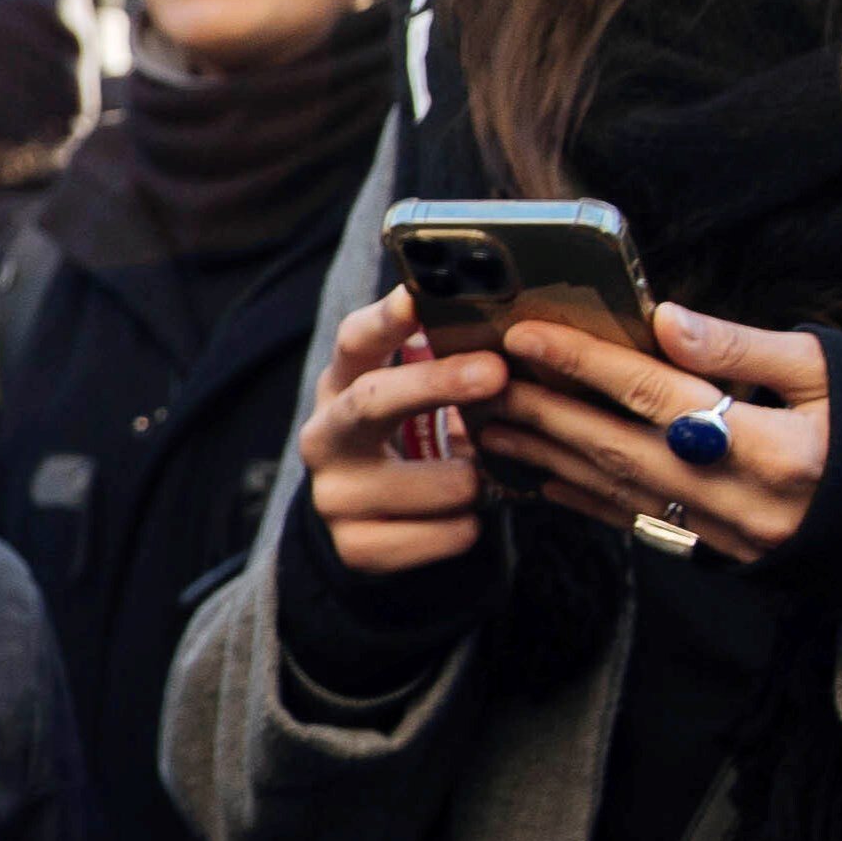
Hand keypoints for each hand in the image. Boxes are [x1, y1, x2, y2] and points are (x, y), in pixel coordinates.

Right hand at [294, 288, 502, 576]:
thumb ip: (448, 359)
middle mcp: (325, 436)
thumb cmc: (412, 437)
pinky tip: (466, 519)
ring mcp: (334, 494)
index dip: (386, 318)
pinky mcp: (354, 546)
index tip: (420, 294)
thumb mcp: (417, 395)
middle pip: (371, 401)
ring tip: (482, 476)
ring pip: (426, 483)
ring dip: (471, 478)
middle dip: (435, 384)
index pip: (355, 341)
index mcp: (343, 384)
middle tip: (495, 372)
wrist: (369, 519)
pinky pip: (437, 537)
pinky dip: (466, 527)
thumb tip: (516, 320)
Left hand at [470, 304, 829, 563]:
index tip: (526, 335)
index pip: (657, 394)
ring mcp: (725, 533)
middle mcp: (741, 497)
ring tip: (487, 424)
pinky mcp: (716, 551)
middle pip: (616, 446)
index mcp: (775, 446)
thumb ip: (743, 347)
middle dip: (540, 411)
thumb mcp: (828, 372)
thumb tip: (667, 318)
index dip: (586, 362)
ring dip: (544, 455)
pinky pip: (632, 522)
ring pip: (613, 488)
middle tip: (477, 380)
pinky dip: (580, 497)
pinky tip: (537, 476)